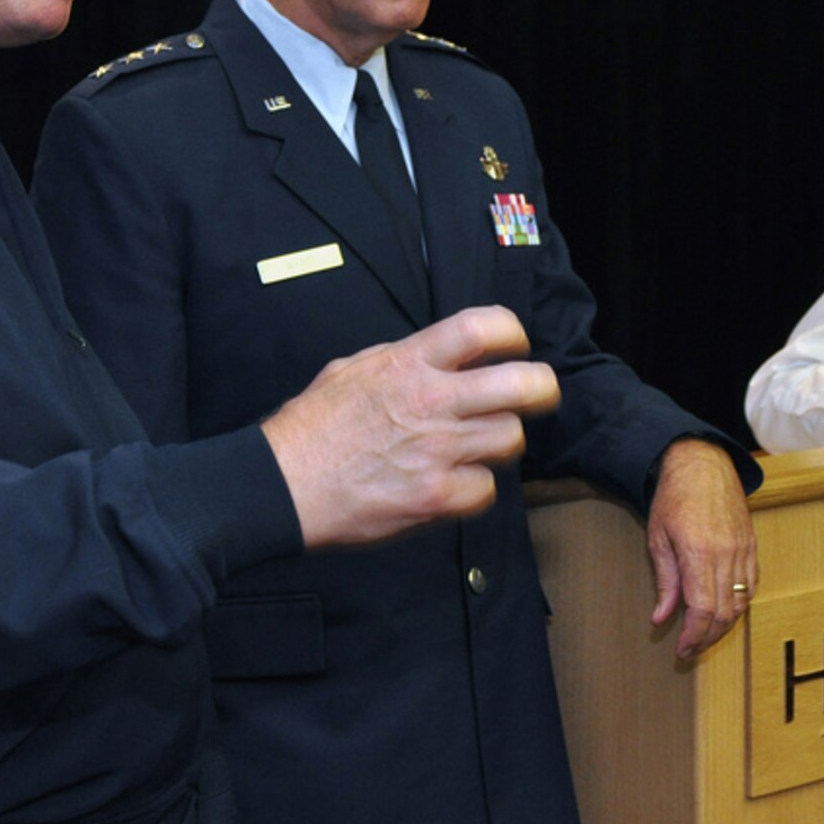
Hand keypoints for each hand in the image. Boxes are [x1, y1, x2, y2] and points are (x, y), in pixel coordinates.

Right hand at [264, 306, 558, 548]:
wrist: (280, 486)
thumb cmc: (309, 429)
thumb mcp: (349, 371)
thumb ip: (398, 361)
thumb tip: (431, 357)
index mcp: (408, 364)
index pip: (480, 327)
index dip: (512, 331)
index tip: (515, 345)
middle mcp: (430, 401)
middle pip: (522, 385)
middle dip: (542, 388)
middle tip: (538, 395)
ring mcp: (437, 451)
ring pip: (511, 439)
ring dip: (502, 442)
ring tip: (480, 445)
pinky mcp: (434, 497)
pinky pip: (486, 490)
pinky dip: (475, 489)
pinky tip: (454, 485)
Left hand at [646, 438, 757, 659]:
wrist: (703, 465)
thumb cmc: (674, 498)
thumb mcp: (658, 539)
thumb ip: (665, 582)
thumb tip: (660, 618)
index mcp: (699, 553)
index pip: (702, 610)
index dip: (694, 637)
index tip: (683, 650)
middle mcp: (726, 555)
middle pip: (724, 613)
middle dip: (707, 638)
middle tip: (691, 649)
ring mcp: (744, 551)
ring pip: (741, 603)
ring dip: (724, 626)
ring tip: (705, 635)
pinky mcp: (753, 547)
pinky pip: (751, 586)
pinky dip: (739, 605)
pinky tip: (724, 612)